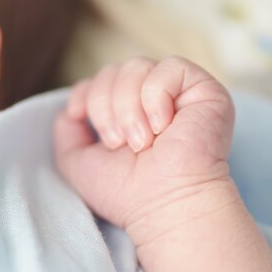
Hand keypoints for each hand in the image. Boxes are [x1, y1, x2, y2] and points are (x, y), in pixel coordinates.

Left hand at [54, 56, 234, 232]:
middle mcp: (155, 96)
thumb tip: (71, 107)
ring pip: (137, 66)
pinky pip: (169, 68)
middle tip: (121, 143)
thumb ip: (68, 133)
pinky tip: (163, 127)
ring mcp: (180, 91)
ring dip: (130, 107)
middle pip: (114, 70)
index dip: (89, 95)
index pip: (102, 77)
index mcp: (131, 109)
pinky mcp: (204, 88)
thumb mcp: (79, 163)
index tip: (87, 123)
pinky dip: (156, 98)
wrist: (165, 206)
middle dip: (107, 107)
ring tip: (142, 141)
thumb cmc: (128, 192)